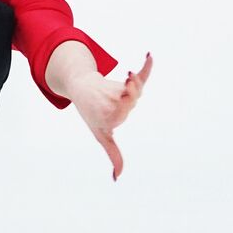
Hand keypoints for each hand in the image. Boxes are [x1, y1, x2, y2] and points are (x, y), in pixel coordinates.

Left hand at [65, 53, 153, 180]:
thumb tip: (117, 178)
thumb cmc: (94, 116)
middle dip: (130, 92)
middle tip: (128, 81)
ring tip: (131, 73)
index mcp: (109, 116)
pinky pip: (142, 74)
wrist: (82, 89)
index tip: (122, 98)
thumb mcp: (102, 135)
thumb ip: (113, 153)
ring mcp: (121, 91)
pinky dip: (147, 66)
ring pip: (135, 87)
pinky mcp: (128, 82)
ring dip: (136, 80)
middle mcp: (115, 103)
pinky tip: (150, 55)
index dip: (121, 106)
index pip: (117, 112)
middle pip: (128, 99)